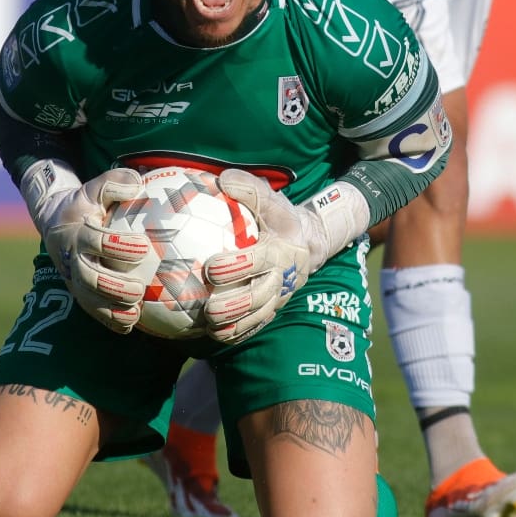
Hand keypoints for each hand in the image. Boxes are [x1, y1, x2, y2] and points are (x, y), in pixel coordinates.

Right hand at [24, 164, 150, 332]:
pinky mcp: (80, 294)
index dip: (117, 245)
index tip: (143, 245)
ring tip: (136, 313)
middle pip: (89, 278)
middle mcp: (73, 261)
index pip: (94, 241)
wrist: (57, 224)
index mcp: (77, 233)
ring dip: (112, 310)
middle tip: (138, 288)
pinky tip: (131, 325)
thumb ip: (114, 183)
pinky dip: (110, 321)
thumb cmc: (85, 204)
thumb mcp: (94, 187)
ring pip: (90, 301)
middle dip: (113, 286)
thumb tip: (137, 183)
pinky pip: (93, 313)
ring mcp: (74, 280)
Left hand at [202, 170, 311, 343]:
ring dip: (236, 325)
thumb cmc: (278, 217)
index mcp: (280, 250)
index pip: (258, 260)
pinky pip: (257, 325)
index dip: (237, 266)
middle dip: (235, 305)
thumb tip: (221, 179)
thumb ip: (247, 188)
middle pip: (259, 296)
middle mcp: (281, 277)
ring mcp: (279, 296)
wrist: (307, 243)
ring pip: (259, 316)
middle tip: (209, 309)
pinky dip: (240, 333)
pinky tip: (217, 337)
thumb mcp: (270, 198)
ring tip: (211, 329)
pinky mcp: (274, 309)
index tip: (211, 267)